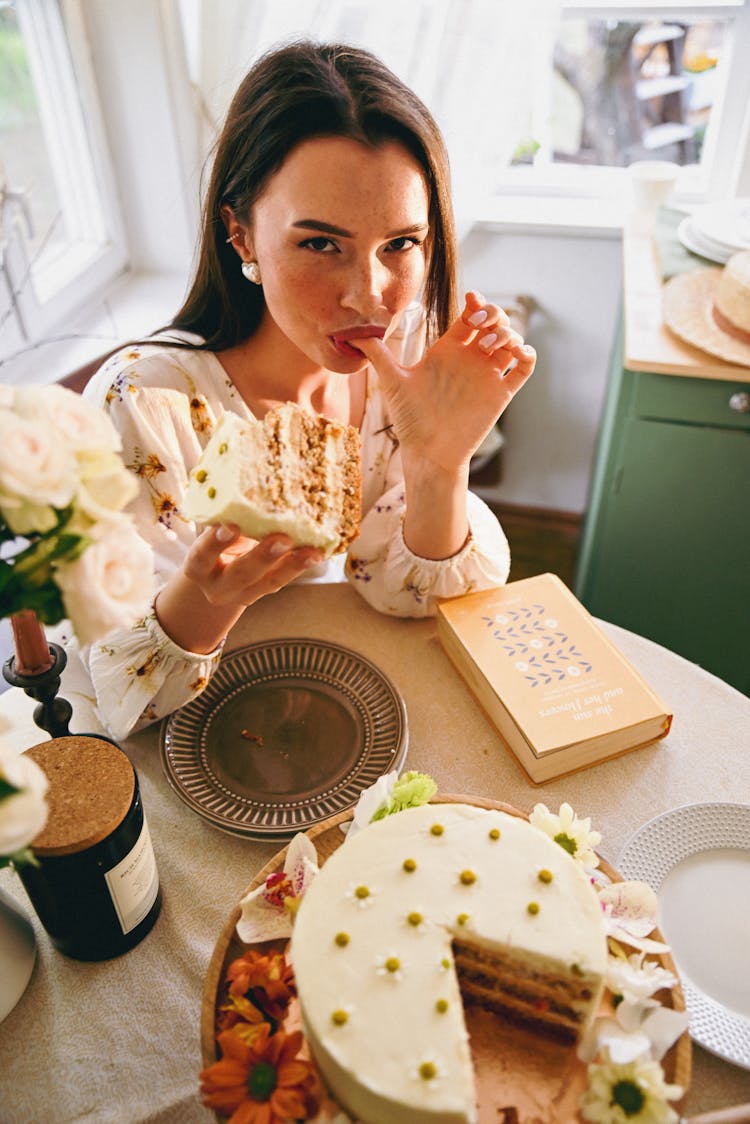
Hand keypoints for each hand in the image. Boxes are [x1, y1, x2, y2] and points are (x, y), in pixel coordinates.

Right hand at [154, 525, 324, 652]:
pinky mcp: (265, 591)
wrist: (217, 577)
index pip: (203, 555)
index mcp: (198, 566)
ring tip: (312, 552)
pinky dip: (301, 565)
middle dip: (262, 556)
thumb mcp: (213, 531)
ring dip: (292, 565)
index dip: (216, 542)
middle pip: (240, 574)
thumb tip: (244, 474)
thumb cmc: (215, 542)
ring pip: (269, 582)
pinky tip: (317, 553)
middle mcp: (219, 586)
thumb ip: (225, 514)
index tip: (231, 526)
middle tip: (282, 539)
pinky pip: (284, 580)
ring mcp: (244, 593)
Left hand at [356, 291, 535, 473]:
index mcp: (448, 349)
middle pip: (494, 322)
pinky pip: (524, 368)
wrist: (428, 452)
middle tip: (480, 324)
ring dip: (508, 332)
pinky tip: (517, 353)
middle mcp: (470, 358)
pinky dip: (528, 355)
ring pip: (511, 340)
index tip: (471, 301)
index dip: (476, 302)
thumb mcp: (393, 381)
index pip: (470, 315)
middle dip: (494, 314)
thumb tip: (349, 332)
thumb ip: (377, 354)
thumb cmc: (410, 418)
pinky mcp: (501, 393)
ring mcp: (487, 375)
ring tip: (491, 344)